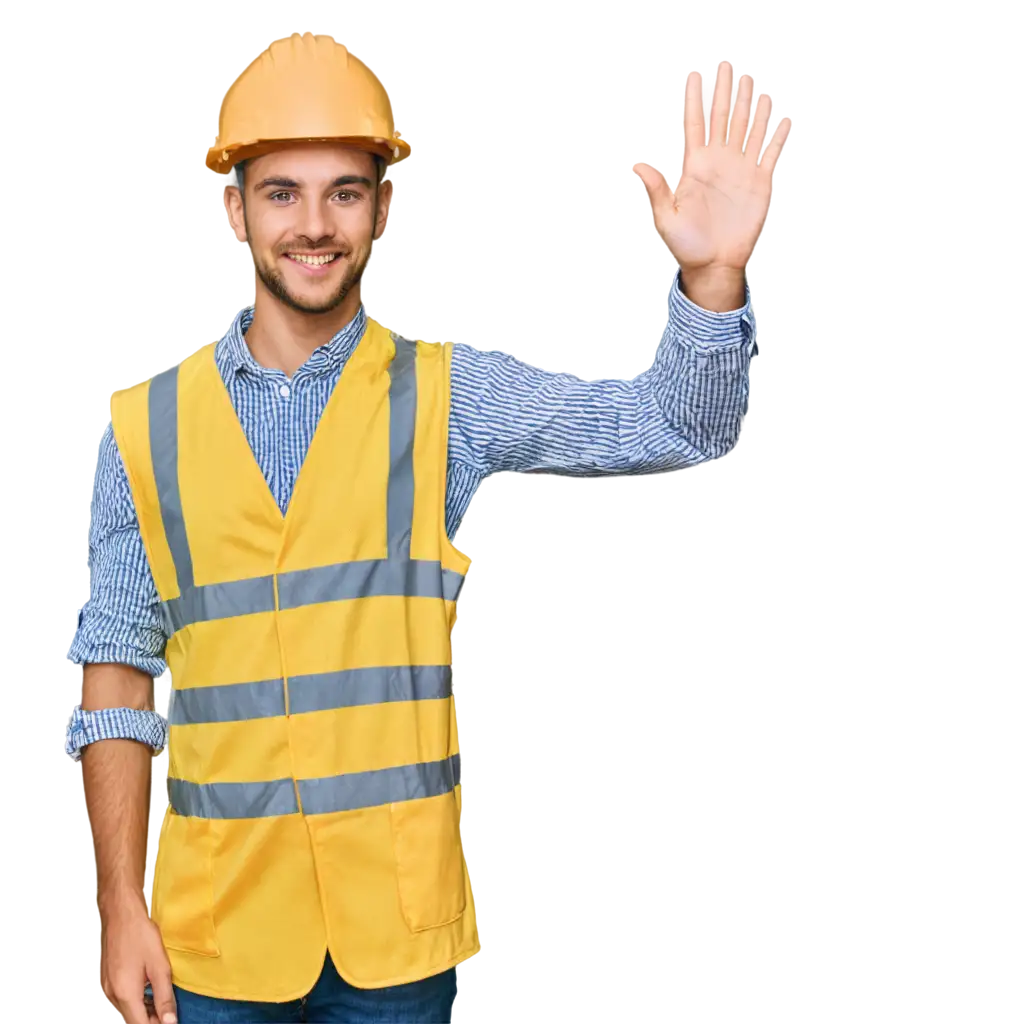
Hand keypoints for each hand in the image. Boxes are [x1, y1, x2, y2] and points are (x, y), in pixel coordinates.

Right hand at [100, 897, 176, 1023]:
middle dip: (152, 1020)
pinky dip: (138, 1001)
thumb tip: (170, 1021)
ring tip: (164, 1003)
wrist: (122, 914)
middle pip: (133, 1019)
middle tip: (170, 1012)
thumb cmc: (140, 935)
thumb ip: (164, 997)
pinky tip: (151, 992)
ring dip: (145, 1011)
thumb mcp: (160, 966)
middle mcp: (113, 995)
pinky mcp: (110, 980)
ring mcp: (109, 988)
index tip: (171, 1021)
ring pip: (128, 1010)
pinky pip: (124, 999)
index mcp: (125, 994)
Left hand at [633, 62, 789, 286]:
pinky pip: (769, 154)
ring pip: (747, 129)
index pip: (696, 125)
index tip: (693, 75)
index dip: (695, 100)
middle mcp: (719, 163)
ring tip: (751, 82)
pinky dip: (775, 137)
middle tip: (728, 67)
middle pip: (724, 119)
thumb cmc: (686, 245)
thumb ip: (657, 190)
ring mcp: (740, 171)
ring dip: (750, 106)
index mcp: (696, 167)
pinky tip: (779, 119)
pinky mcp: (759, 183)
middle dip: (726, 93)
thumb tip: (637, 164)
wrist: (714, 264)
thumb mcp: (667, 218)